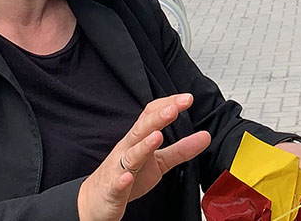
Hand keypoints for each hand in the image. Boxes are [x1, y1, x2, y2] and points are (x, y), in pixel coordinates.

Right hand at [77, 93, 210, 220]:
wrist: (95, 201)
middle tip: (175, 109)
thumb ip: (181, 150)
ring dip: (144, 145)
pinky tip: (128, 177)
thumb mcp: (158, 162)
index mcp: (138, 140)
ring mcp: (118, 169)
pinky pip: (117, 183)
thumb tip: (205, 136)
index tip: (187, 99)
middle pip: (141, 129)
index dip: (167, 105)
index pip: (150, 115)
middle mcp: (127, 150)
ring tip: (157, 136)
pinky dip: (122, 180)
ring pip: (130, 154)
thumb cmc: (126, 176)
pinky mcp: (112, 189)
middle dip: (158, 118)